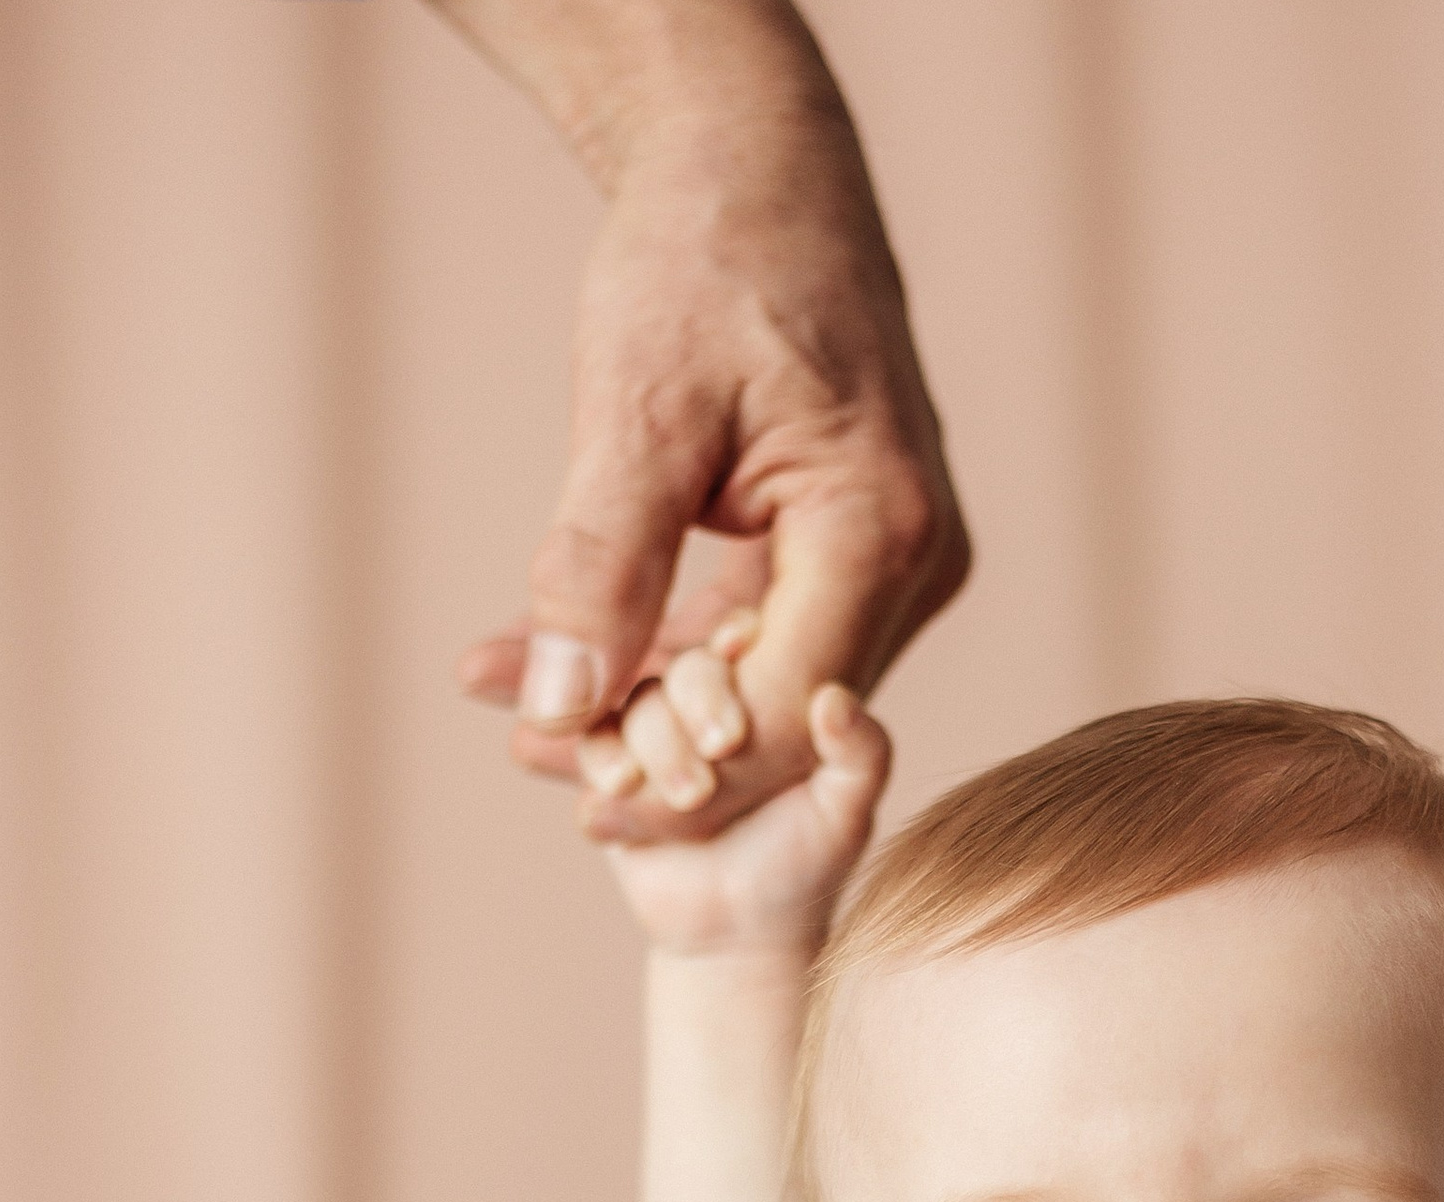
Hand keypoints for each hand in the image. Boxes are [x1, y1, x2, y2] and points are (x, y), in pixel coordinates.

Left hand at [456, 97, 965, 841]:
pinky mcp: (862, 555)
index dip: (680, 769)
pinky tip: (576, 663)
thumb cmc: (705, 262)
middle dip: (656, 749)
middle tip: (527, 758)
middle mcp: (918, 563)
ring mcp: (901, 564)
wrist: (758, 170)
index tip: (571, 790)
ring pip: (771, 689)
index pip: (783, 713)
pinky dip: (675, 654)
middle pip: (783, 719)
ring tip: (525, 717)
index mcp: (882, 531)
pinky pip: (768, 638)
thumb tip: (556, 707)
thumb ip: (601, 565)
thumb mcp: (638, 412)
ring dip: (654, 706)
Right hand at [600, 665, 889, 956]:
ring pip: (631, 707)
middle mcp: (702, 704)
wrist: (738, 935)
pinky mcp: (610, 774)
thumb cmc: (804, 865)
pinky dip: (601, 764)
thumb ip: (862, 755)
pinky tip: (620, 792)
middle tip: (720, 755)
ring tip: (687, 798)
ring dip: (652, 746)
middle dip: (693, 705)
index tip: (739, 657)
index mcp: (762, 693)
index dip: (732, 643)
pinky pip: (587, 747)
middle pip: (682, 670)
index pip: (742, 639)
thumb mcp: (846, 814)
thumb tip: (834, 697)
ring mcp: (651, 736)